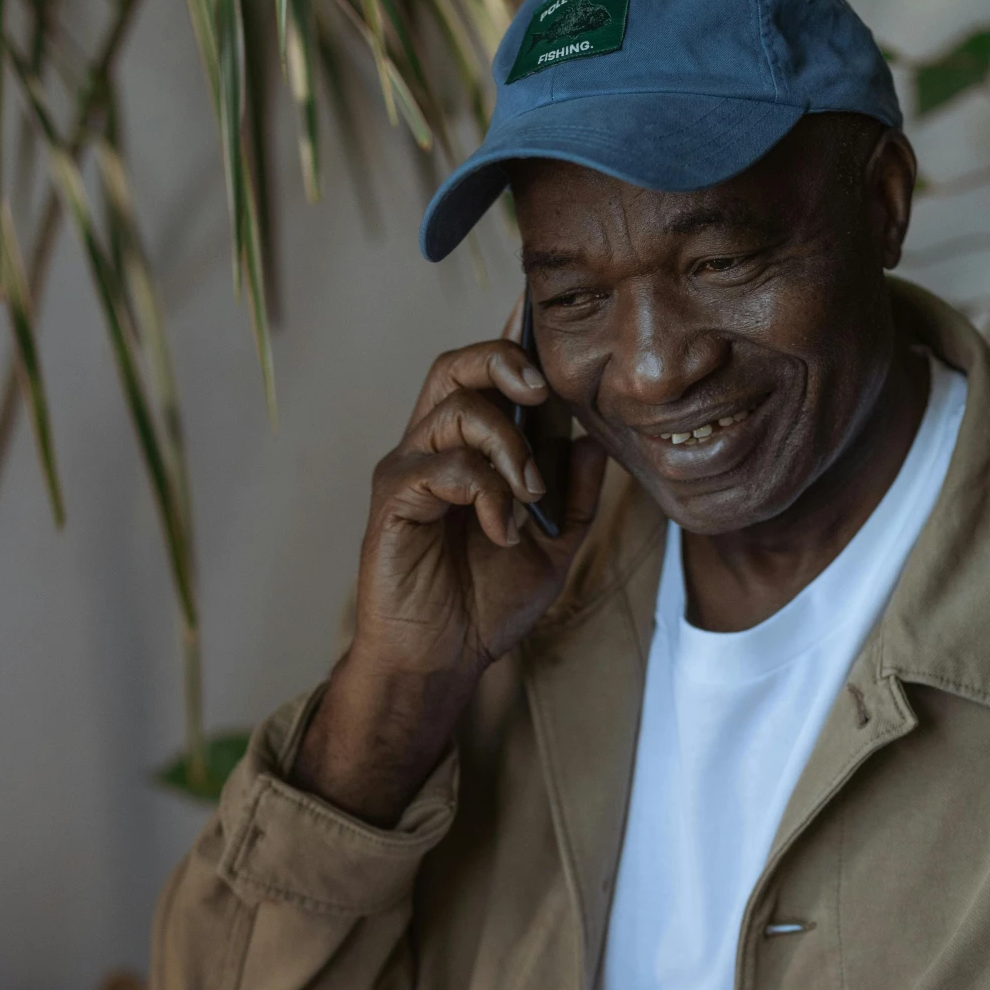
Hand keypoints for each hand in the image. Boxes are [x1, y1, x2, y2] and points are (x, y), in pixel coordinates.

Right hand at [293, 311, 605, 824]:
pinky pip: (440, 463)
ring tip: (529, 498)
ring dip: (508, 447)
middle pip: (455, 365)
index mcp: (471, 451)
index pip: (491, 378)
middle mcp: (435, 449)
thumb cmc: (486, 603)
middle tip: (541, 392)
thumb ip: (576, 494)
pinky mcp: (394, 500)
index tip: (553, 328)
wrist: (444, 661)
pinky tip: (503, 531)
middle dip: (503, 361)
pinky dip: (485, 491)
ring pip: (455, 408)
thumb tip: (596, 439)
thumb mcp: (554, 547)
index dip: (520, 344)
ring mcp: (411, 471)